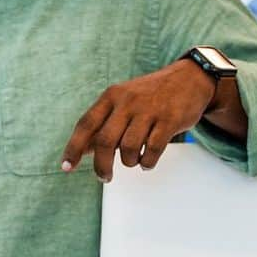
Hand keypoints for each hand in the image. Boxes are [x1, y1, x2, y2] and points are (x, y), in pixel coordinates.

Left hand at [60, 59, 219, 181]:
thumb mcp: (122, 101)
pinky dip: (147, 161)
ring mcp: (149, 110)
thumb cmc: (149, 96)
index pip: (86, 125)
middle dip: (101, 165)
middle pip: (105, 141)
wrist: (190, 78)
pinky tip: (147, 161)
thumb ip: (102, 123)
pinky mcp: (170, 120)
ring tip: (134, 161)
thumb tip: (80, 150)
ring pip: (128, 149)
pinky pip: (152, 150)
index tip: (67, 167)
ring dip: (129, 162)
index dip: (73, 148)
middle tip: (104, 177)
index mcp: (111, 96)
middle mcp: (128, 102)